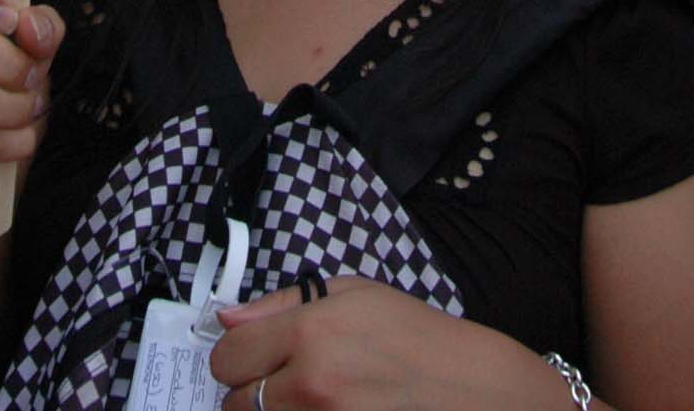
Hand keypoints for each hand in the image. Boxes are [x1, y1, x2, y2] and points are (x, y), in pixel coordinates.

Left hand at [211, 280, 560, 410]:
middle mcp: (310, 385)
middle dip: (251, 392)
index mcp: (309, 334)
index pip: (227, 357)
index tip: (253, 357)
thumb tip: (225, 318)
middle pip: (236, 403)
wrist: (467, 386)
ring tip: (309, 400)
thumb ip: (280, 306)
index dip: (237, 357)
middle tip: (284, 383)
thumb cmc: (412, 334)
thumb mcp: (350, 294)